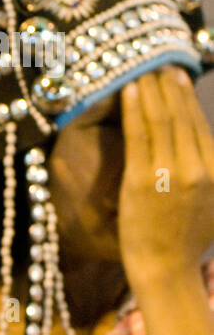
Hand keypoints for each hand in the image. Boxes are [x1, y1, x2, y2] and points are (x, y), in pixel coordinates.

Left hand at [118, 68, 213, 293]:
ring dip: (152, 91)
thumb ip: (210, 175)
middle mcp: (200, 168)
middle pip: (183, 117)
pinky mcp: (143, 180)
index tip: (176, 77)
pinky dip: (135, 110)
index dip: (186, 99)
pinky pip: (139, 136)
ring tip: (142, 70)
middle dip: (169, 88)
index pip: (200, 125)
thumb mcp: (213, 203)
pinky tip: (129, 91)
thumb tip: (205, 151)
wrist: (166, 270)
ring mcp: (171, 173)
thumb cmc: (184, 242)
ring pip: (162, 121)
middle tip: (158, 64)